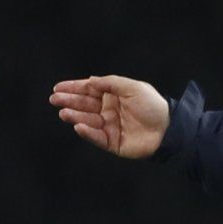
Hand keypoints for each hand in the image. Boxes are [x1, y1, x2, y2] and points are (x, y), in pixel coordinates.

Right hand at [50, 75, 168, 159]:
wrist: (168, 130)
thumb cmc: (153, 106)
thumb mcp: (132, 87)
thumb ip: (110, 83)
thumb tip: (90, 80)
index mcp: (114, 95)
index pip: (89, 90)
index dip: (74, 88)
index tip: (58, 87)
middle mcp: (109, 110)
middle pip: (85, 105)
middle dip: (69, 101)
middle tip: (54, 99)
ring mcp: (110, 127)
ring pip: (88, 121)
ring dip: (75, 116)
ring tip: (63, 113)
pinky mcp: (112, 143)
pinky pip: (97, 137)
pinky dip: (87, 132)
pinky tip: (78, 126)